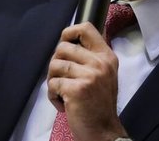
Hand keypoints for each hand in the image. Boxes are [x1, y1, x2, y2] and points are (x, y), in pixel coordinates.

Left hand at [47, 22, 128, 140]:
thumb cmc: (98, 103)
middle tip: (63, 78)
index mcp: (106, 56)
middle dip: (56, 63)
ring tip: (63, 93)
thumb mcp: (103, 74)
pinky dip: (52, 96)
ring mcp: (89, 76)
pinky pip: (52, 84)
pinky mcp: (77, 89)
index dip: (69, 32)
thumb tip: (66, 40)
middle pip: (62, 47)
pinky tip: (63, 103)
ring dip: (53, 81)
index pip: (86, 28)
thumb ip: (90, 57)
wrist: (104, 131)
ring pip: (54, 65)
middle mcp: (100, 63)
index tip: (64, 43)